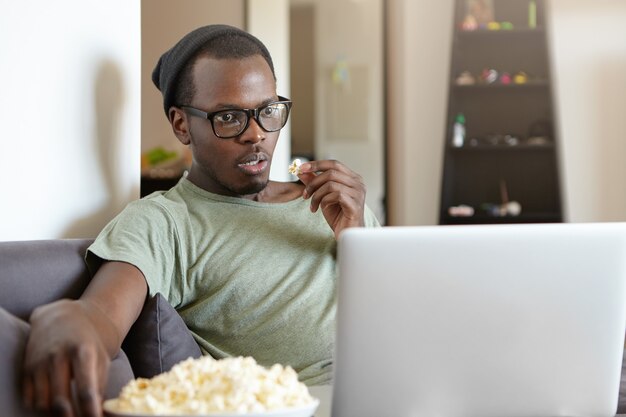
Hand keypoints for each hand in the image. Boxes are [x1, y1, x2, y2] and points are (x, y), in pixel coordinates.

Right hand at [23, 299, 114, 416]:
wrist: (62, 317)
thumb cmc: (88, 341)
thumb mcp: (101, 357)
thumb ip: (100, 384)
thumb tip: (99, 412)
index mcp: (83, 352)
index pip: (86, 389)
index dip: (90, 410)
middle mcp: (58, 356)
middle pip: (61, 400)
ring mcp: (40, 362)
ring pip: (43, 403)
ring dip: (56, 414)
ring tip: (68, 412)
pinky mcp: (26, 367)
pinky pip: (30, 398)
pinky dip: (41, 406)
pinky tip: (53, 402)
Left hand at [298, 159, 365, 238]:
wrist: (346, 233)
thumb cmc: (338, 216)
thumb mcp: (323, 196)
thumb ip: (314, 182)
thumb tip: (301, 170)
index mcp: (352, 178)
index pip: (334, 163)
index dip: (317, 164)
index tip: (301, 168)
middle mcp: (358, 183)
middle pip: (331, 172)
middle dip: (314, 182)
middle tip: (305, 195)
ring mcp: (358, 194)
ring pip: (331, 184)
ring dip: (317, 195)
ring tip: (313, 206)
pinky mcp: (356, 205)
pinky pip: (336, 195)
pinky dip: (324, 201)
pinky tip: (321, 209)